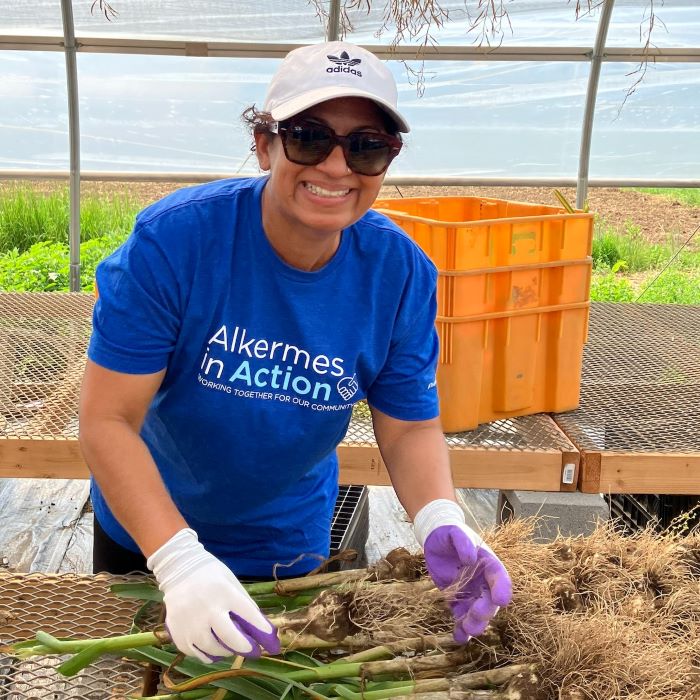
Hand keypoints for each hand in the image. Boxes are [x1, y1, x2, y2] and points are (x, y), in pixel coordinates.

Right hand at [147, 529, 279, 661]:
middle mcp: (208, 609)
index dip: (261, 629)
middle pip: (230, 638)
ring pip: (213, 649)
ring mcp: (190, 623)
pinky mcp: (177, 632)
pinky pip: (195, 652)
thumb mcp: (231, 581)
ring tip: (230, 647)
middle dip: (245, 648)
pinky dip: (206, 653)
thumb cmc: (210, 575)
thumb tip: (257, 626)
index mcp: (225, 593)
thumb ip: (243, 603)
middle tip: (252, 651)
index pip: (248, 615)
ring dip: (226, 651)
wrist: (178, 569)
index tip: (270, 641)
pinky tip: (212, 647)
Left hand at [413, 500, 511, 642]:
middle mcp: (482, 581)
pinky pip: (461, 616)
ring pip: (477, 612)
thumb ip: (463, 542)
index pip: (499, 577)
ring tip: (468, 631)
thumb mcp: (455, 532)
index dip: (502, 588)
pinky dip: (461, 629)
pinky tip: (459, 638)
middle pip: (489, 600)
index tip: (501, 600)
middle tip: (477, 616)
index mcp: (487, 563)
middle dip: (486, 610)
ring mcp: (470, 592)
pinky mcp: (456, 599)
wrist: (435, 538)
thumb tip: (471, 558)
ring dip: (475, 623)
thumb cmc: (449, 532)